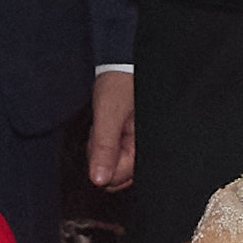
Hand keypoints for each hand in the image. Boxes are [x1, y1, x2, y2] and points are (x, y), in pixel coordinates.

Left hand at [83, 69, 136, 190]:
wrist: (122, 63)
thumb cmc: (120, 82)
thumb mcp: (108, 114)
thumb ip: (104, 148)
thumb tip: (98, 180)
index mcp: (146, 145)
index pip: (119, 178)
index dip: (100, 165)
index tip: (97, 142)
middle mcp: (145, 148)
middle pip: (117, 176)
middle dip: (101, 158)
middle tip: (99, 132)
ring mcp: (138, 144)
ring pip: (113, 165)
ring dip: (102, 150)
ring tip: (103, 125)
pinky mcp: (132, 138)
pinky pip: (114, 153)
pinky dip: (104, 144)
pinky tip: (105, 127)